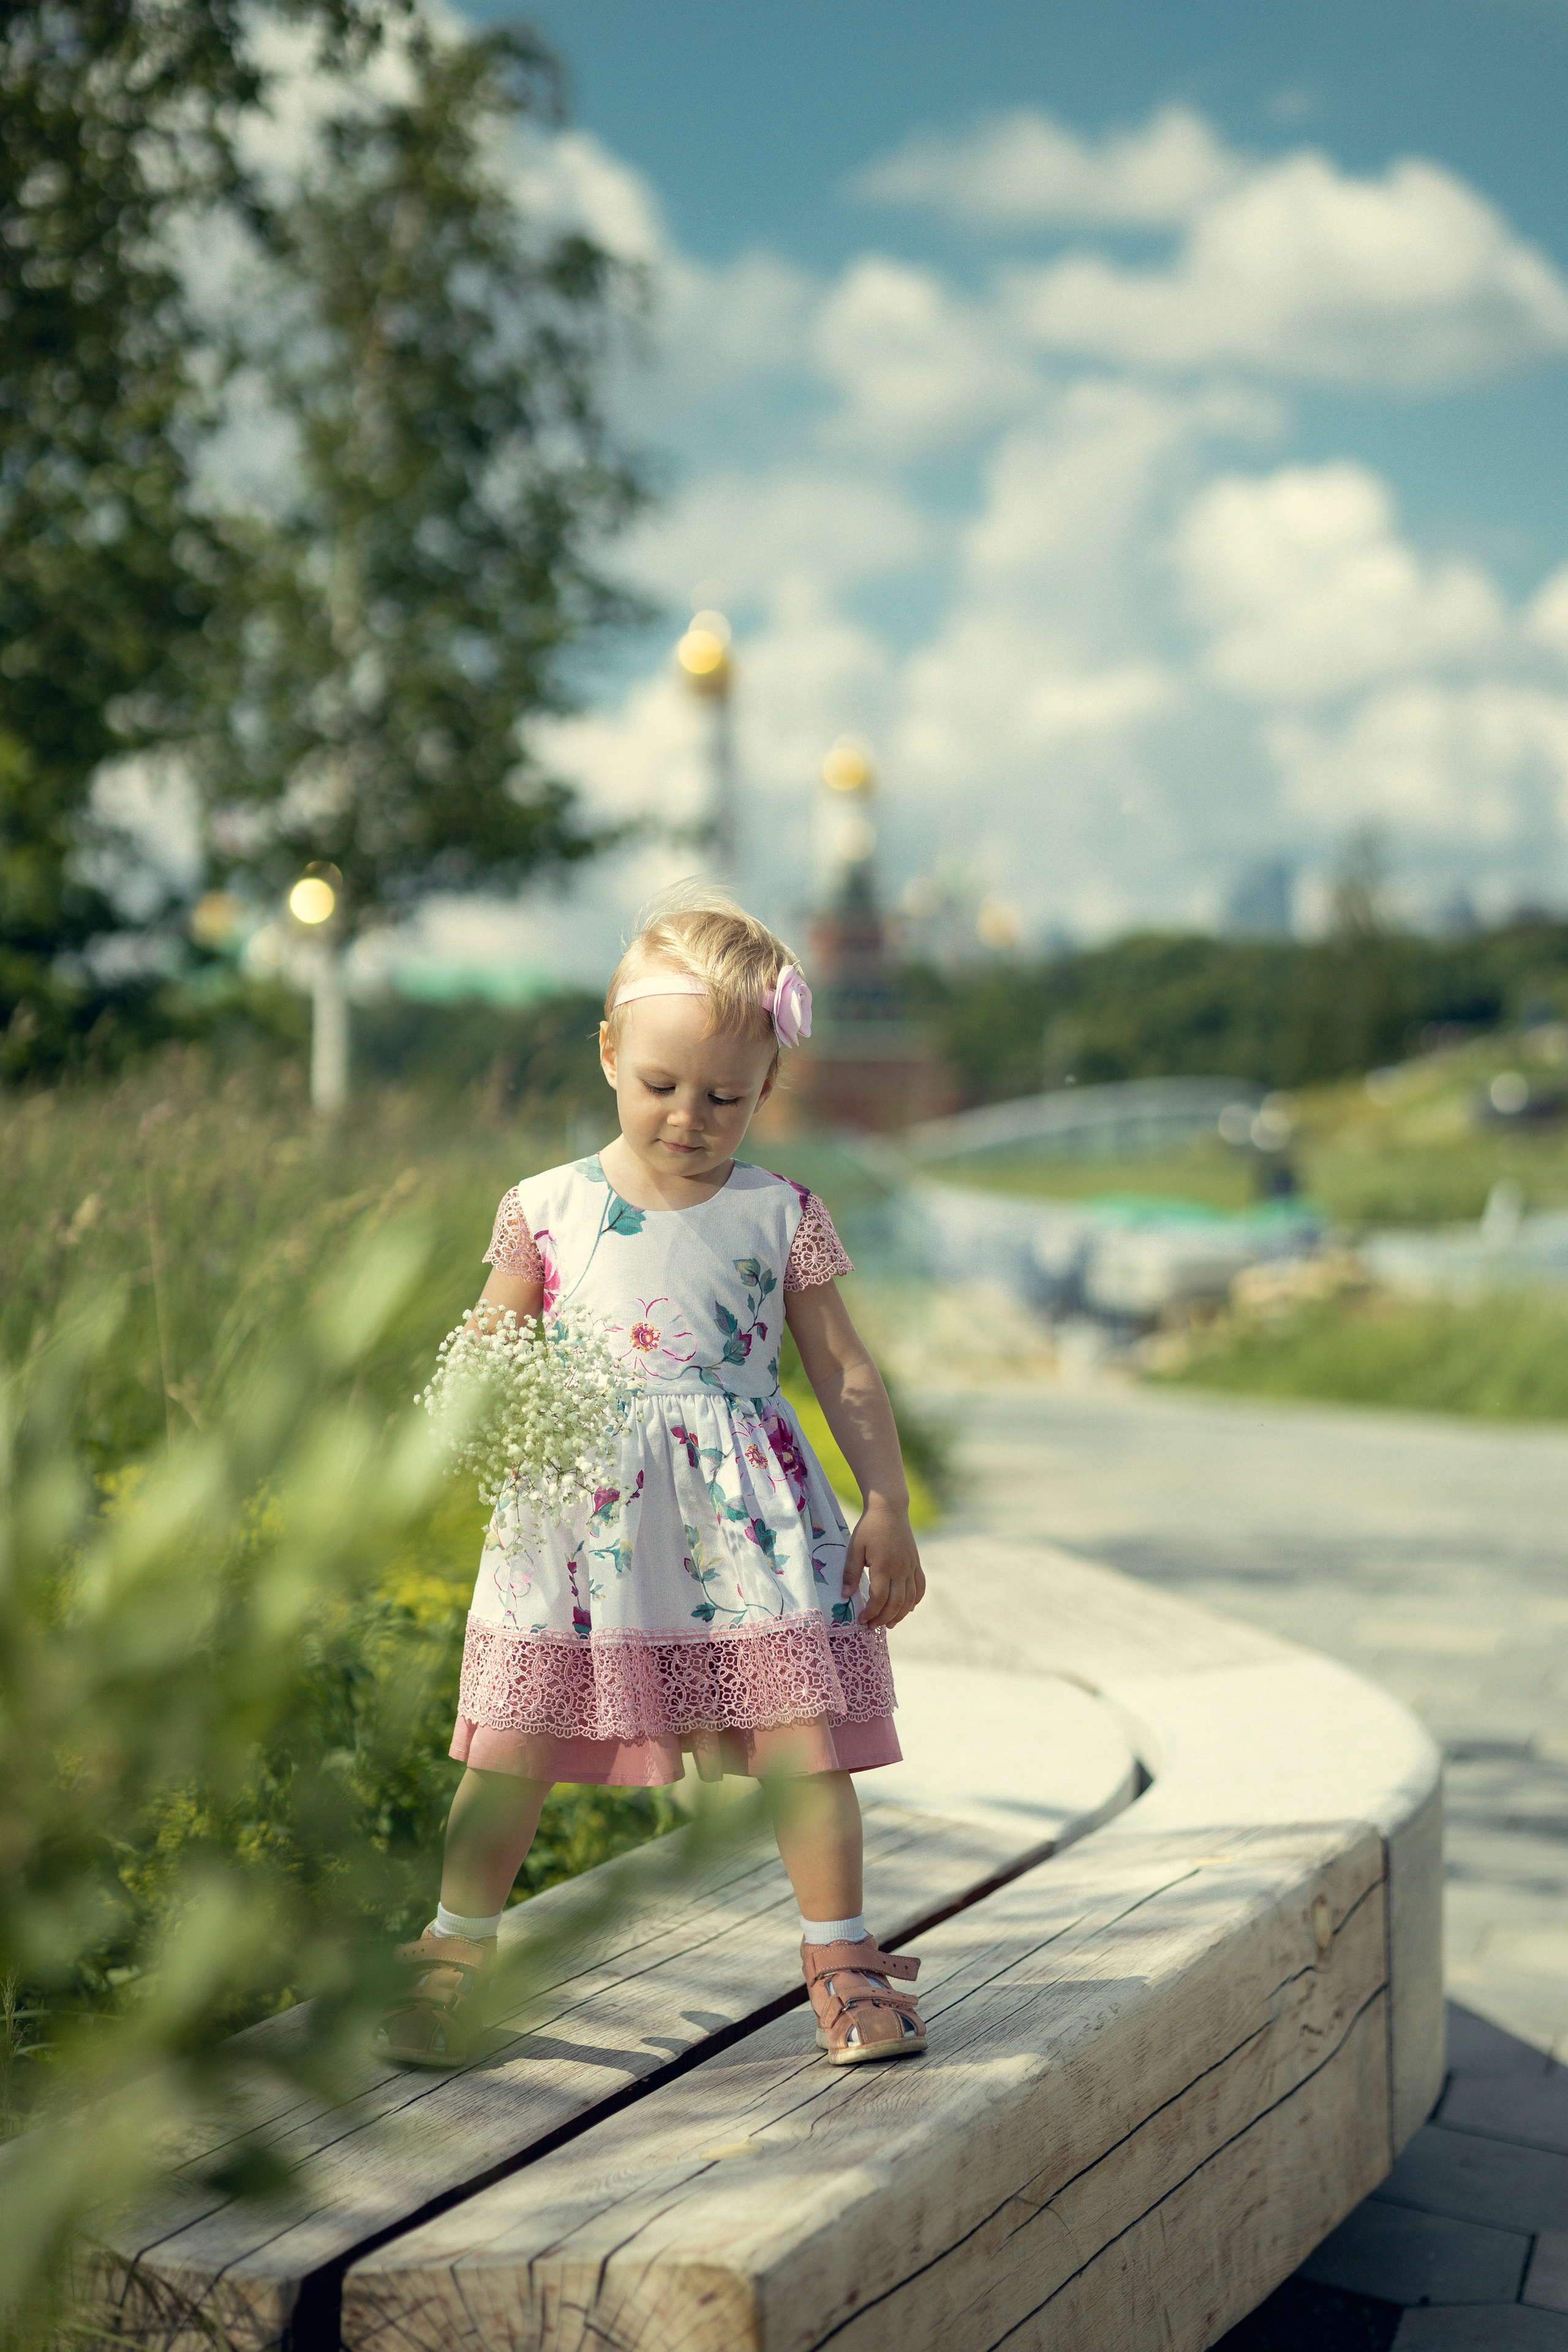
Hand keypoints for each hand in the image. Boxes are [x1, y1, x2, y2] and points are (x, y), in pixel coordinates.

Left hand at [845, 1497, 924, 1629]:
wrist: (890, 1508)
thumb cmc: (869, 1527)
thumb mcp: (855, 1548)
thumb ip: (851, 1573)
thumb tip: (845, 1595)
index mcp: (883, 1566)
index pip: (879, 1598)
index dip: (870, 1612)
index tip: (861, 1620)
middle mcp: (900, 1569)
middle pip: (896, 1603)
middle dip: (884, 1618)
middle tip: (872, 1626)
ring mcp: (911, 1567)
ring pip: (909, 1598)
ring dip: (900, 1614)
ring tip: (889, 1624)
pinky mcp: (916, 1563)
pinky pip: (920, 1586)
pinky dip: (916, 1600)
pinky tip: (908, 1608)